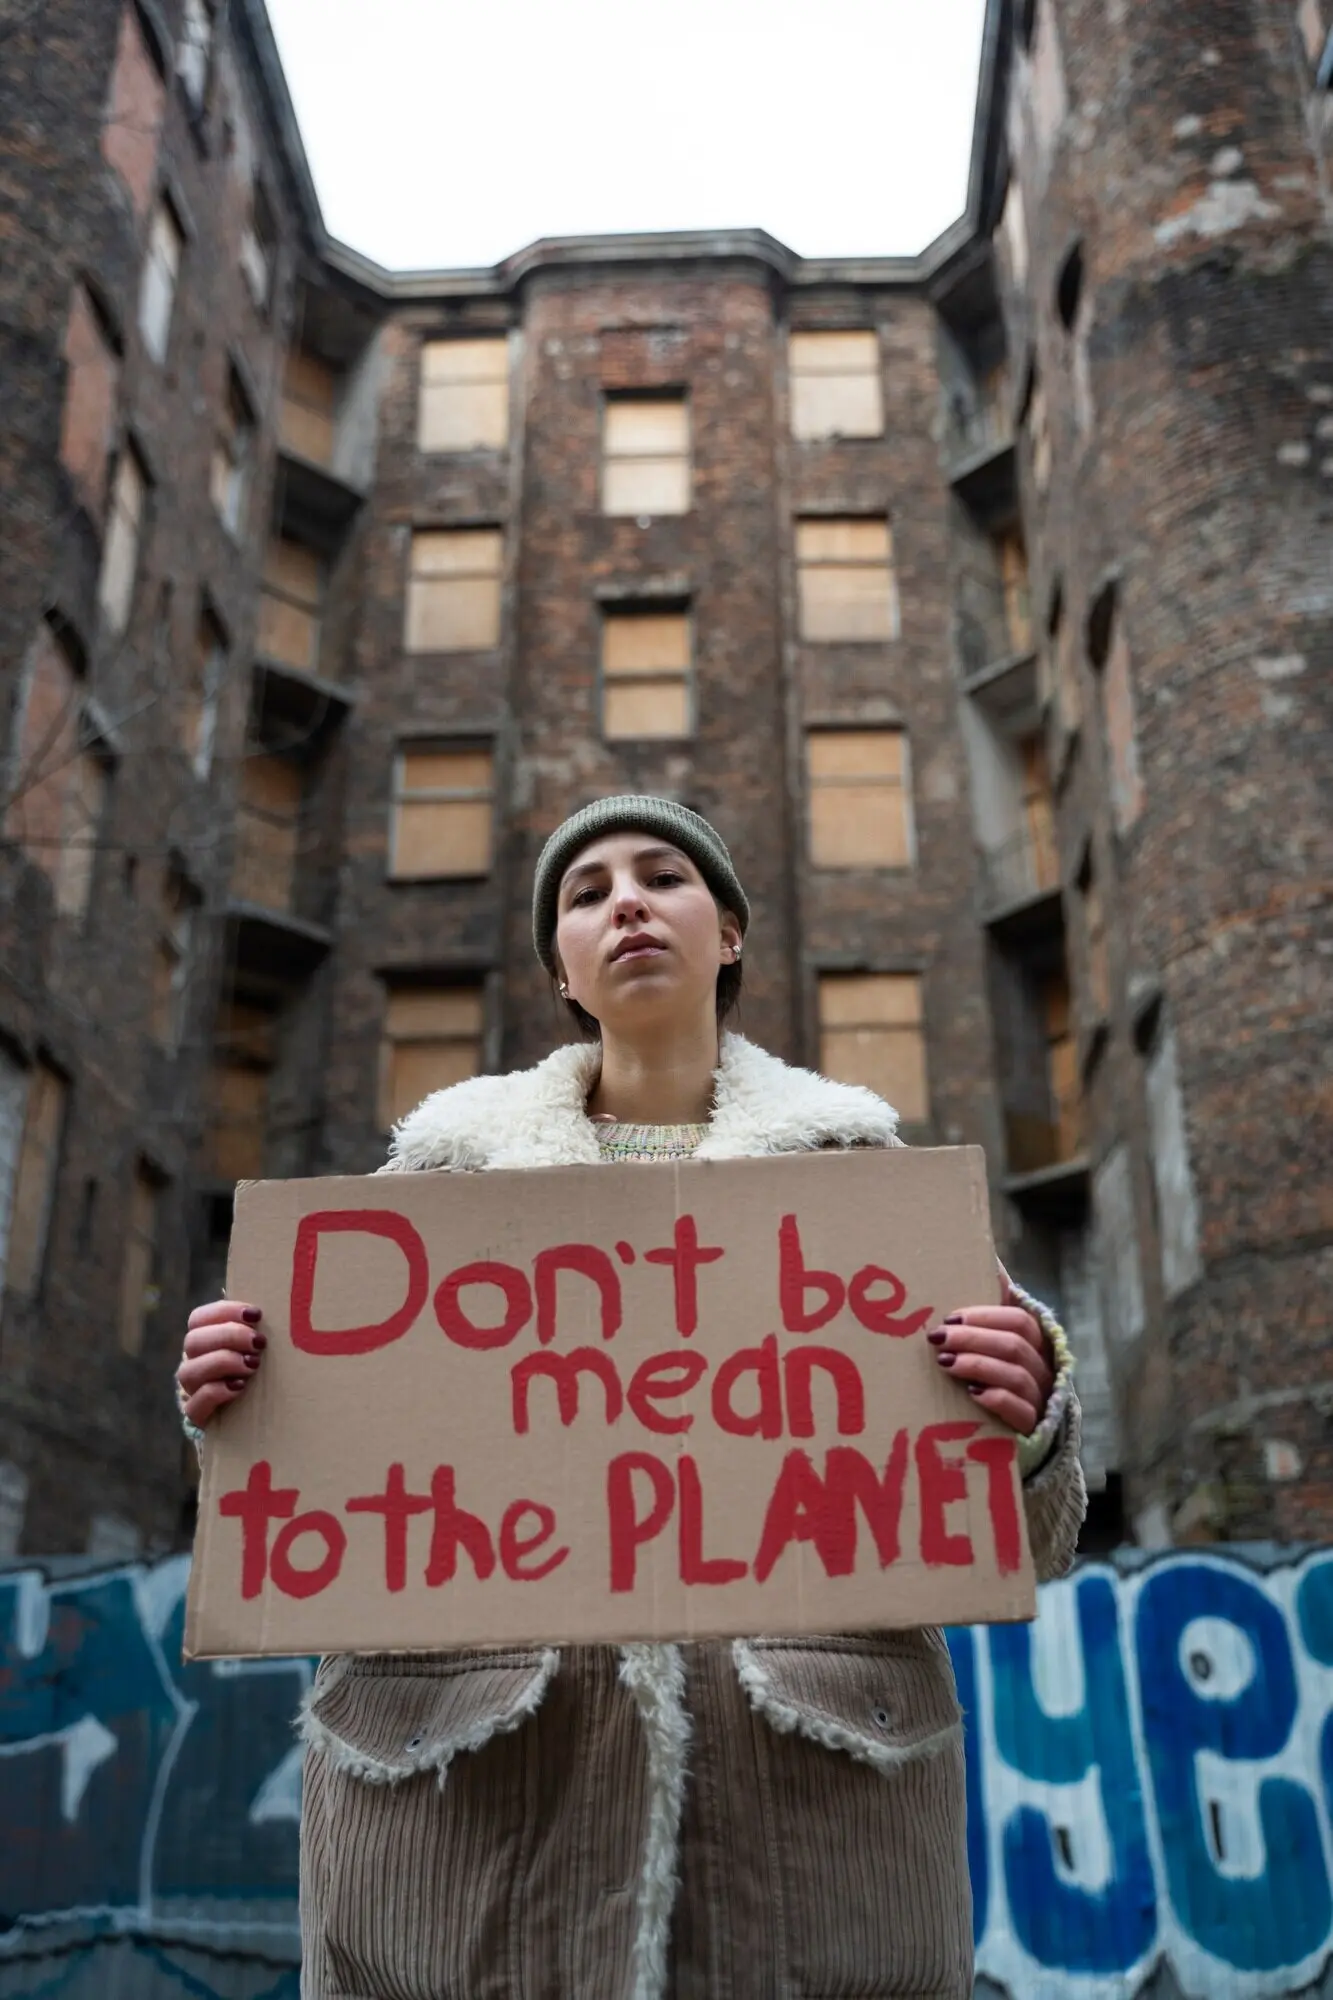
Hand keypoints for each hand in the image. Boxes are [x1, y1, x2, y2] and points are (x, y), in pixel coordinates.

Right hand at [177, 1300, 265, 1428]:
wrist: (251, 1419)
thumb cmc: (257, 1371)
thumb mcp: (255, 1347)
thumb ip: (254, 1327)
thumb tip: (266, 1304)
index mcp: (204, 1340)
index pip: (199, 1318)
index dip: (225, 1312)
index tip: (256, 1314)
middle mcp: (193, 1363)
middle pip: (193, 1341)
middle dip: (228, 1336)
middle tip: (259, 1342)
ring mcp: (192, 1391)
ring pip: (189, 1372)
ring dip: (223, 1363)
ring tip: (253, 1365)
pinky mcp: (197, 1416)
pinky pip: (195, 1404)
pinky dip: (217, 1392)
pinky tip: (240, 1387)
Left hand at [926, 1266, 1052, 1435]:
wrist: (1015, 1435)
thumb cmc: (998, 1376)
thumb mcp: (997, 1341)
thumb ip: (995, 1304)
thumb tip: (989, 1258)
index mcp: (1034, 1342)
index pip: (1018, 1319)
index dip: (985, 1316)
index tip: (950, 1317)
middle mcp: (1042, 1368)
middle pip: (1015, 1344)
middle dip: (974, 1337)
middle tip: (938, 1337)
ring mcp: (1040, 1398)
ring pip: (1016, 1375)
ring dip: (978, 1365)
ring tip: (946, 1362)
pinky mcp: (1032, 1428)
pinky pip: (1021, 1411)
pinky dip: (997, 1399)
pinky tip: (972, 1394)